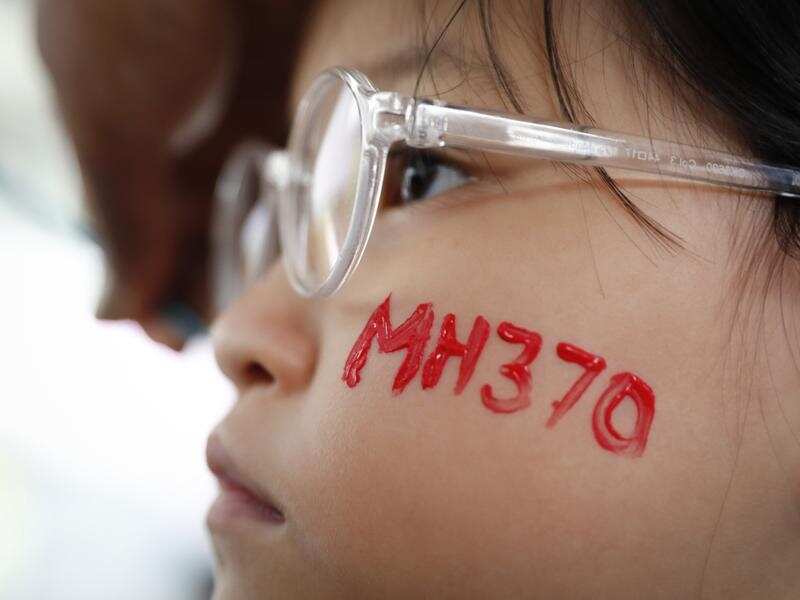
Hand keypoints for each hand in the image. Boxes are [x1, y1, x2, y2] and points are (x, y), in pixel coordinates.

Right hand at [37, 0, 309, 349]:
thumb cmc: (137, 9)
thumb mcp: (114, 120)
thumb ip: (123, 218)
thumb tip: (111, 312)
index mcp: (132, 151)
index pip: (144, 245)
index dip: (160, 297)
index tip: (185, 345)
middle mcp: (193, 145)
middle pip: (211, 240)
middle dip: (225, 289)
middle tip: (253, 336)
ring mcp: (254, 124)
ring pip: (265, 216)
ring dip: (278, 264)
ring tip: (295, 308)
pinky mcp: (311, 104)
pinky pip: (317, 179)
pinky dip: (323, 218)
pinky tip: (335, 253)